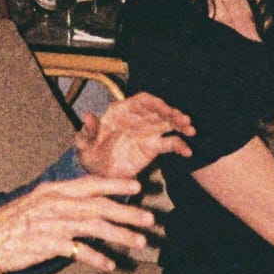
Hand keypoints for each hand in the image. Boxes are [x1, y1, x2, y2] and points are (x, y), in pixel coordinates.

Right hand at [0, 173, 154, 273]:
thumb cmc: (9, 224)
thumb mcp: (35, 204)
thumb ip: (61, 202)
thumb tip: (88, 205)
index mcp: (52, 191)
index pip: (89, 184)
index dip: (115, 184)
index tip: (137, 187)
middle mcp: (54, 204)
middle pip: (98, 206)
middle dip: (127, 212)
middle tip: (150, 219)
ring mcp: (50, 224)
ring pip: (93, 227)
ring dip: (120, 235)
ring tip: (139, 242)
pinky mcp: (46, 245)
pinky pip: (77, 251)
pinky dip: (95, 258)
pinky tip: (110, 265)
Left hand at [75, 88, 193, 182]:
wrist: (98, 172)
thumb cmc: (90, 152)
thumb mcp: (84, 143)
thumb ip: (87, 131)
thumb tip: (88, 116)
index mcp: (121, 111)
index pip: (142, 101)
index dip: (155, 102)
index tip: (164, 108)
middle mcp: (137, 118)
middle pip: (159, 110)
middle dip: (172, 113)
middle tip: (183, 119)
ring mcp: (147, 131)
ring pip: (167, 123)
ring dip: (179, 124)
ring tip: (190, 129)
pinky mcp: (152, 147)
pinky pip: (169, 144)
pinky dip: (179, 146)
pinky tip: (187, 151)